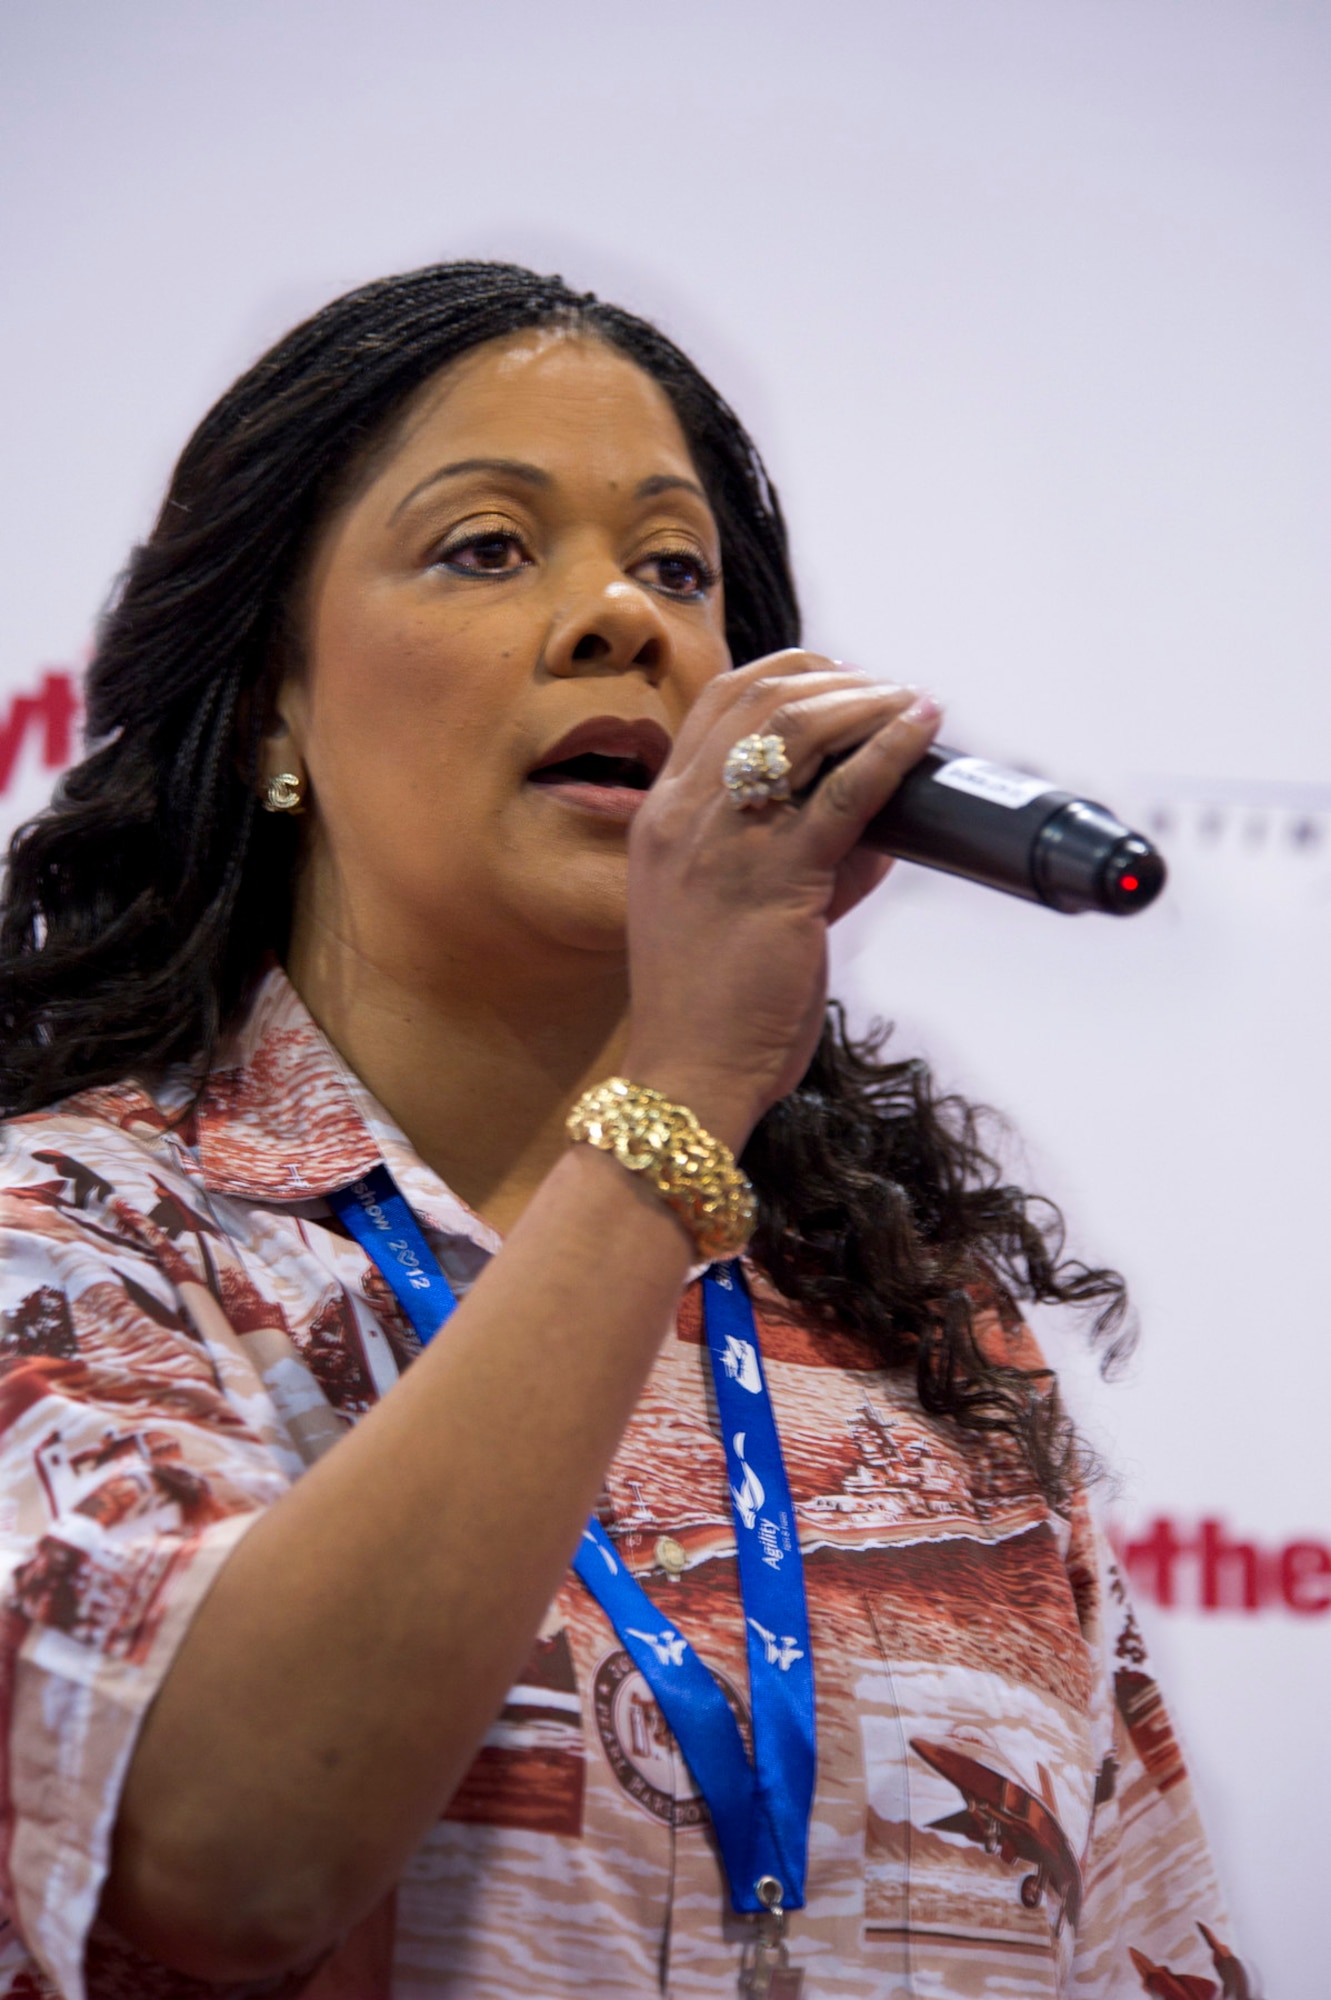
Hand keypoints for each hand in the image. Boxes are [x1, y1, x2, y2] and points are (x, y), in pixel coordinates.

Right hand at [621, 651, 940, 1149]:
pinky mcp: (777, 877)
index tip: (839, 682)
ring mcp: (726, 842)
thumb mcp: (732, 911)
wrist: (689, 1072)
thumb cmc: (711, 1004)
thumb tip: (879, 829)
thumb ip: (798, 861)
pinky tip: (922, 730)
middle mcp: (684, 814)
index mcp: (660, 815)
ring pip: (801, 727)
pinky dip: (892, 749)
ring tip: (912, 705)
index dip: (786, 674)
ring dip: (868, 702)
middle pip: (760, 696)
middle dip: (836, 679)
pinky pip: (846, 792)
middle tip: (888, 692)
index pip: (717, 701)